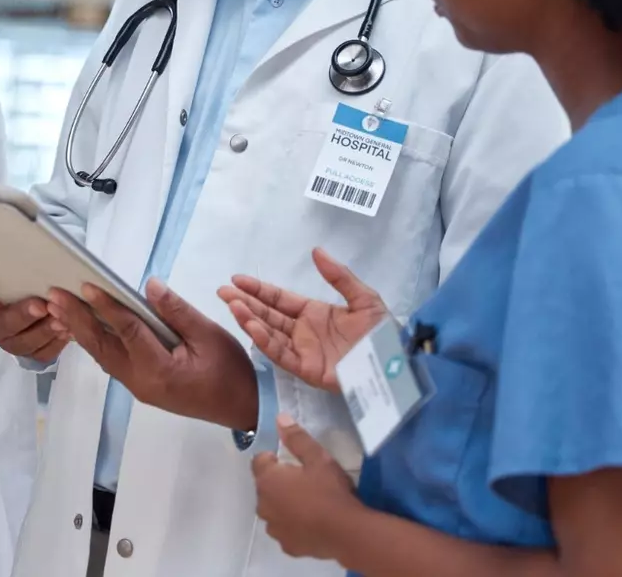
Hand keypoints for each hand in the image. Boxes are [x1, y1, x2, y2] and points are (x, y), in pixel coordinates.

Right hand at [0, 266, 66, 363]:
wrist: (35, 307)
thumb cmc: (18, 288)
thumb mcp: (4, 276)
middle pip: (5, 325)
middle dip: (24, 316)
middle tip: (42, 306)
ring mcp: (15, 343)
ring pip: (26, 344)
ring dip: (45, 332)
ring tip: (61, 320)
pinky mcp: (34, 354)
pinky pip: (43, 354)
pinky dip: (57, 344)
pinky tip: (68, 331)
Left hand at [47, 280, 256, 429]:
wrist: (242, 407)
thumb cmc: (230, 370)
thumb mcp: (209, 335)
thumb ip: (177, 311)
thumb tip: (149, 285)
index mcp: (158, 369)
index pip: (126, 331)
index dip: (105, 306)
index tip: (84, 285)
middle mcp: (140, 381)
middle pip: (103, 346)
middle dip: (77, 318)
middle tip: (54, 294)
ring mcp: (138, 386)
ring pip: (102, 355)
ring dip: (81, 330)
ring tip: (58, 307)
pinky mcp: (141, 386)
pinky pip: (111, 361)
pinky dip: (95, 342)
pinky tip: (84, 326)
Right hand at [218, 248, 386, 391]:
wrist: (398, 364)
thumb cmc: (383, 333)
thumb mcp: (364, 298)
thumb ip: (339, 276)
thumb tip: (316, 251)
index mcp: (314, 314)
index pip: (279, 299)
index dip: (259, 289)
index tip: (237, 279)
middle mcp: (303, 332)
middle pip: (268, 314)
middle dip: (245, 302)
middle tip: (223, 291)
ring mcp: (303, 351)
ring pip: (269, 333)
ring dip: (250, 318)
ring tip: (232, 305)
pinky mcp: (307, 370)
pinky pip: (281, 354)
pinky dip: (265, 340)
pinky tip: (251, 325)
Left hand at [252, 415, 361, 561]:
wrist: (347, 533)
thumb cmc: (330, 491)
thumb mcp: (318, 458)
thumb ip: (297, 438)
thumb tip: (280, 418)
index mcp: (267, 481)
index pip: (259, 461)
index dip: (274, 458)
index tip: (293, 460)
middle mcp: (263, 505)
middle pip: (265, 486)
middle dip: (279, 481)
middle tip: (305, 480)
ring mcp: (274, 528)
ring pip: (274, 509)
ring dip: (284, 504)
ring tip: (310, 502)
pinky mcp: (287, 546)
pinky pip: (285, 529)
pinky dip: (293, 524)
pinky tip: (312, 522)